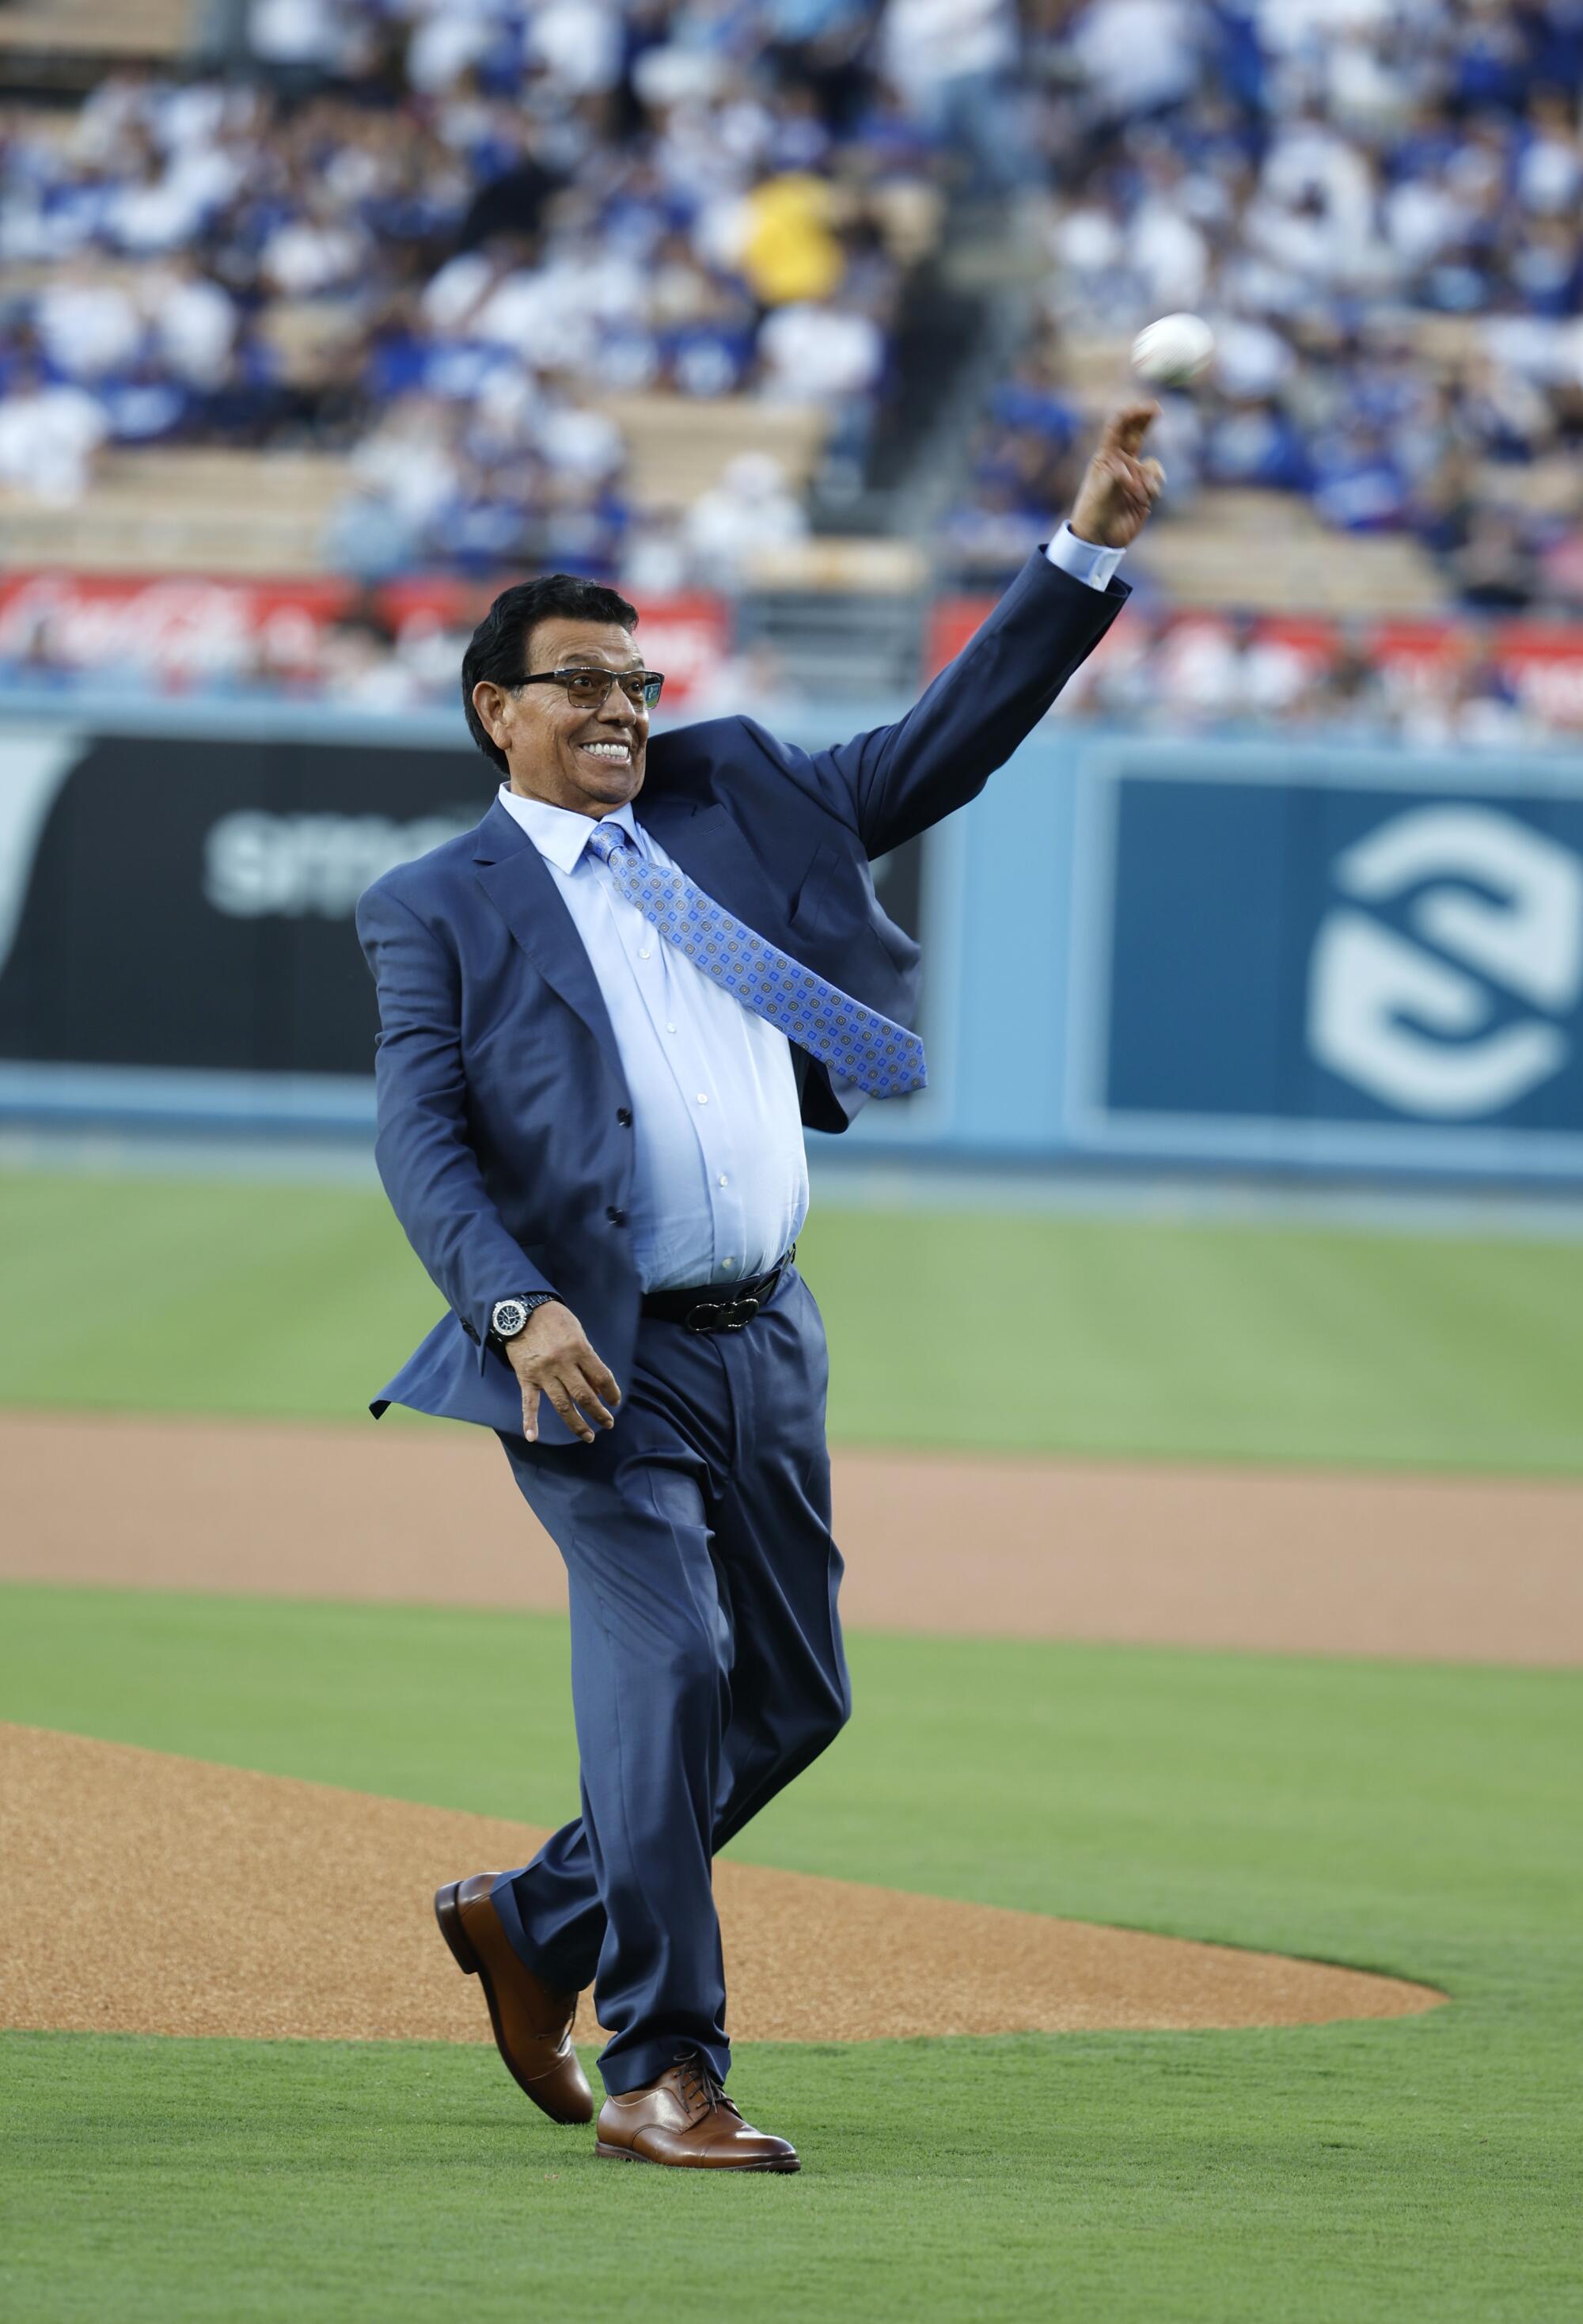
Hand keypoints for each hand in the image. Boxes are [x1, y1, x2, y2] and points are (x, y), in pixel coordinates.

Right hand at [505, 1301, 621, 1444]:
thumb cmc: (554, 1319)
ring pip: (562, 1404)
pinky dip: (530, 1421)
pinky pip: (529, 1402)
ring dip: (576, 1423)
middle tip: (608, 1423)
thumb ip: (588, 1359)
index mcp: (579, 1349)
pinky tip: (533, 1437)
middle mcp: (562, 1363)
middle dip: (599, 1413)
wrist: (521, 1311)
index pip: (602, 1377)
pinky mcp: (526, 1377)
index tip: (615, 1402)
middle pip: (584, 1395)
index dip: (612, 1393)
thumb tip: (597, 1387)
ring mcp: (543, 1373)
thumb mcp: (578, 1333)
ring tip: (588, 1436)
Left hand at [1068, 402, 1165, 550]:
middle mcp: (1121, 462)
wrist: (1100, 538)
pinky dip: (1155, 487)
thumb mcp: (1100, 494)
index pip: (1119, 427)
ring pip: (1153, 463)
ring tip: (1139, 494)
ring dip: (1151, 476)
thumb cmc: (1093, 513)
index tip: (1147, 407)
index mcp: (1106, 457)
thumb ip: (1114, 478)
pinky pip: (1158, 480)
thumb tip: (1127, 470)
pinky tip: (1145, 499)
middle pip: (1136, 433)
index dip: (1132, 414)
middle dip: (1146, 419)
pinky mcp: (1145, 491)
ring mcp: (1135, 475)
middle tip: (1157, 409)